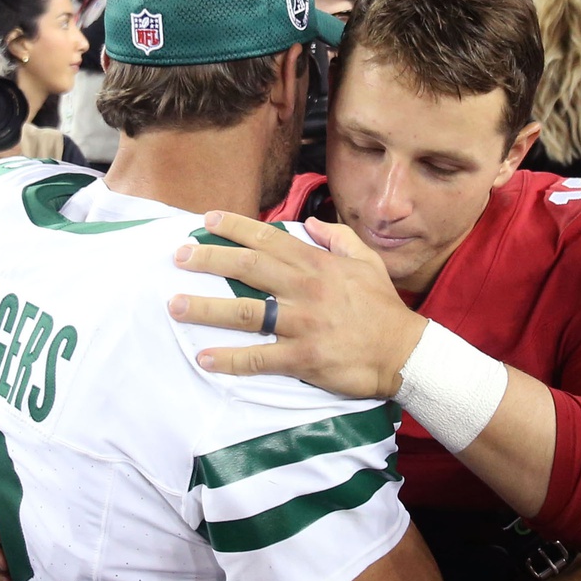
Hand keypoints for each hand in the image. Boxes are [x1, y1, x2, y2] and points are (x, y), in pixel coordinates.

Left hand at [168, 210, 426, 398]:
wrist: (405, 353)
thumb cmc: (383, 308)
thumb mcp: (367, 262)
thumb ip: (338, 238)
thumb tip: (310, 223)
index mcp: (318, 265)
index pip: (268, 239)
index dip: (234, 228)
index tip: (205, 221)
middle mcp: (305, 289)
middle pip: (248, 267)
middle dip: (209, 260)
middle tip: (178, 258)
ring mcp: (303, 324)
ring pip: (245, 312)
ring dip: (207, 308)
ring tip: (175, 306)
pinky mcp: (304, 357)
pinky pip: (259, 358)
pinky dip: (230, 359)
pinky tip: (204, 358)